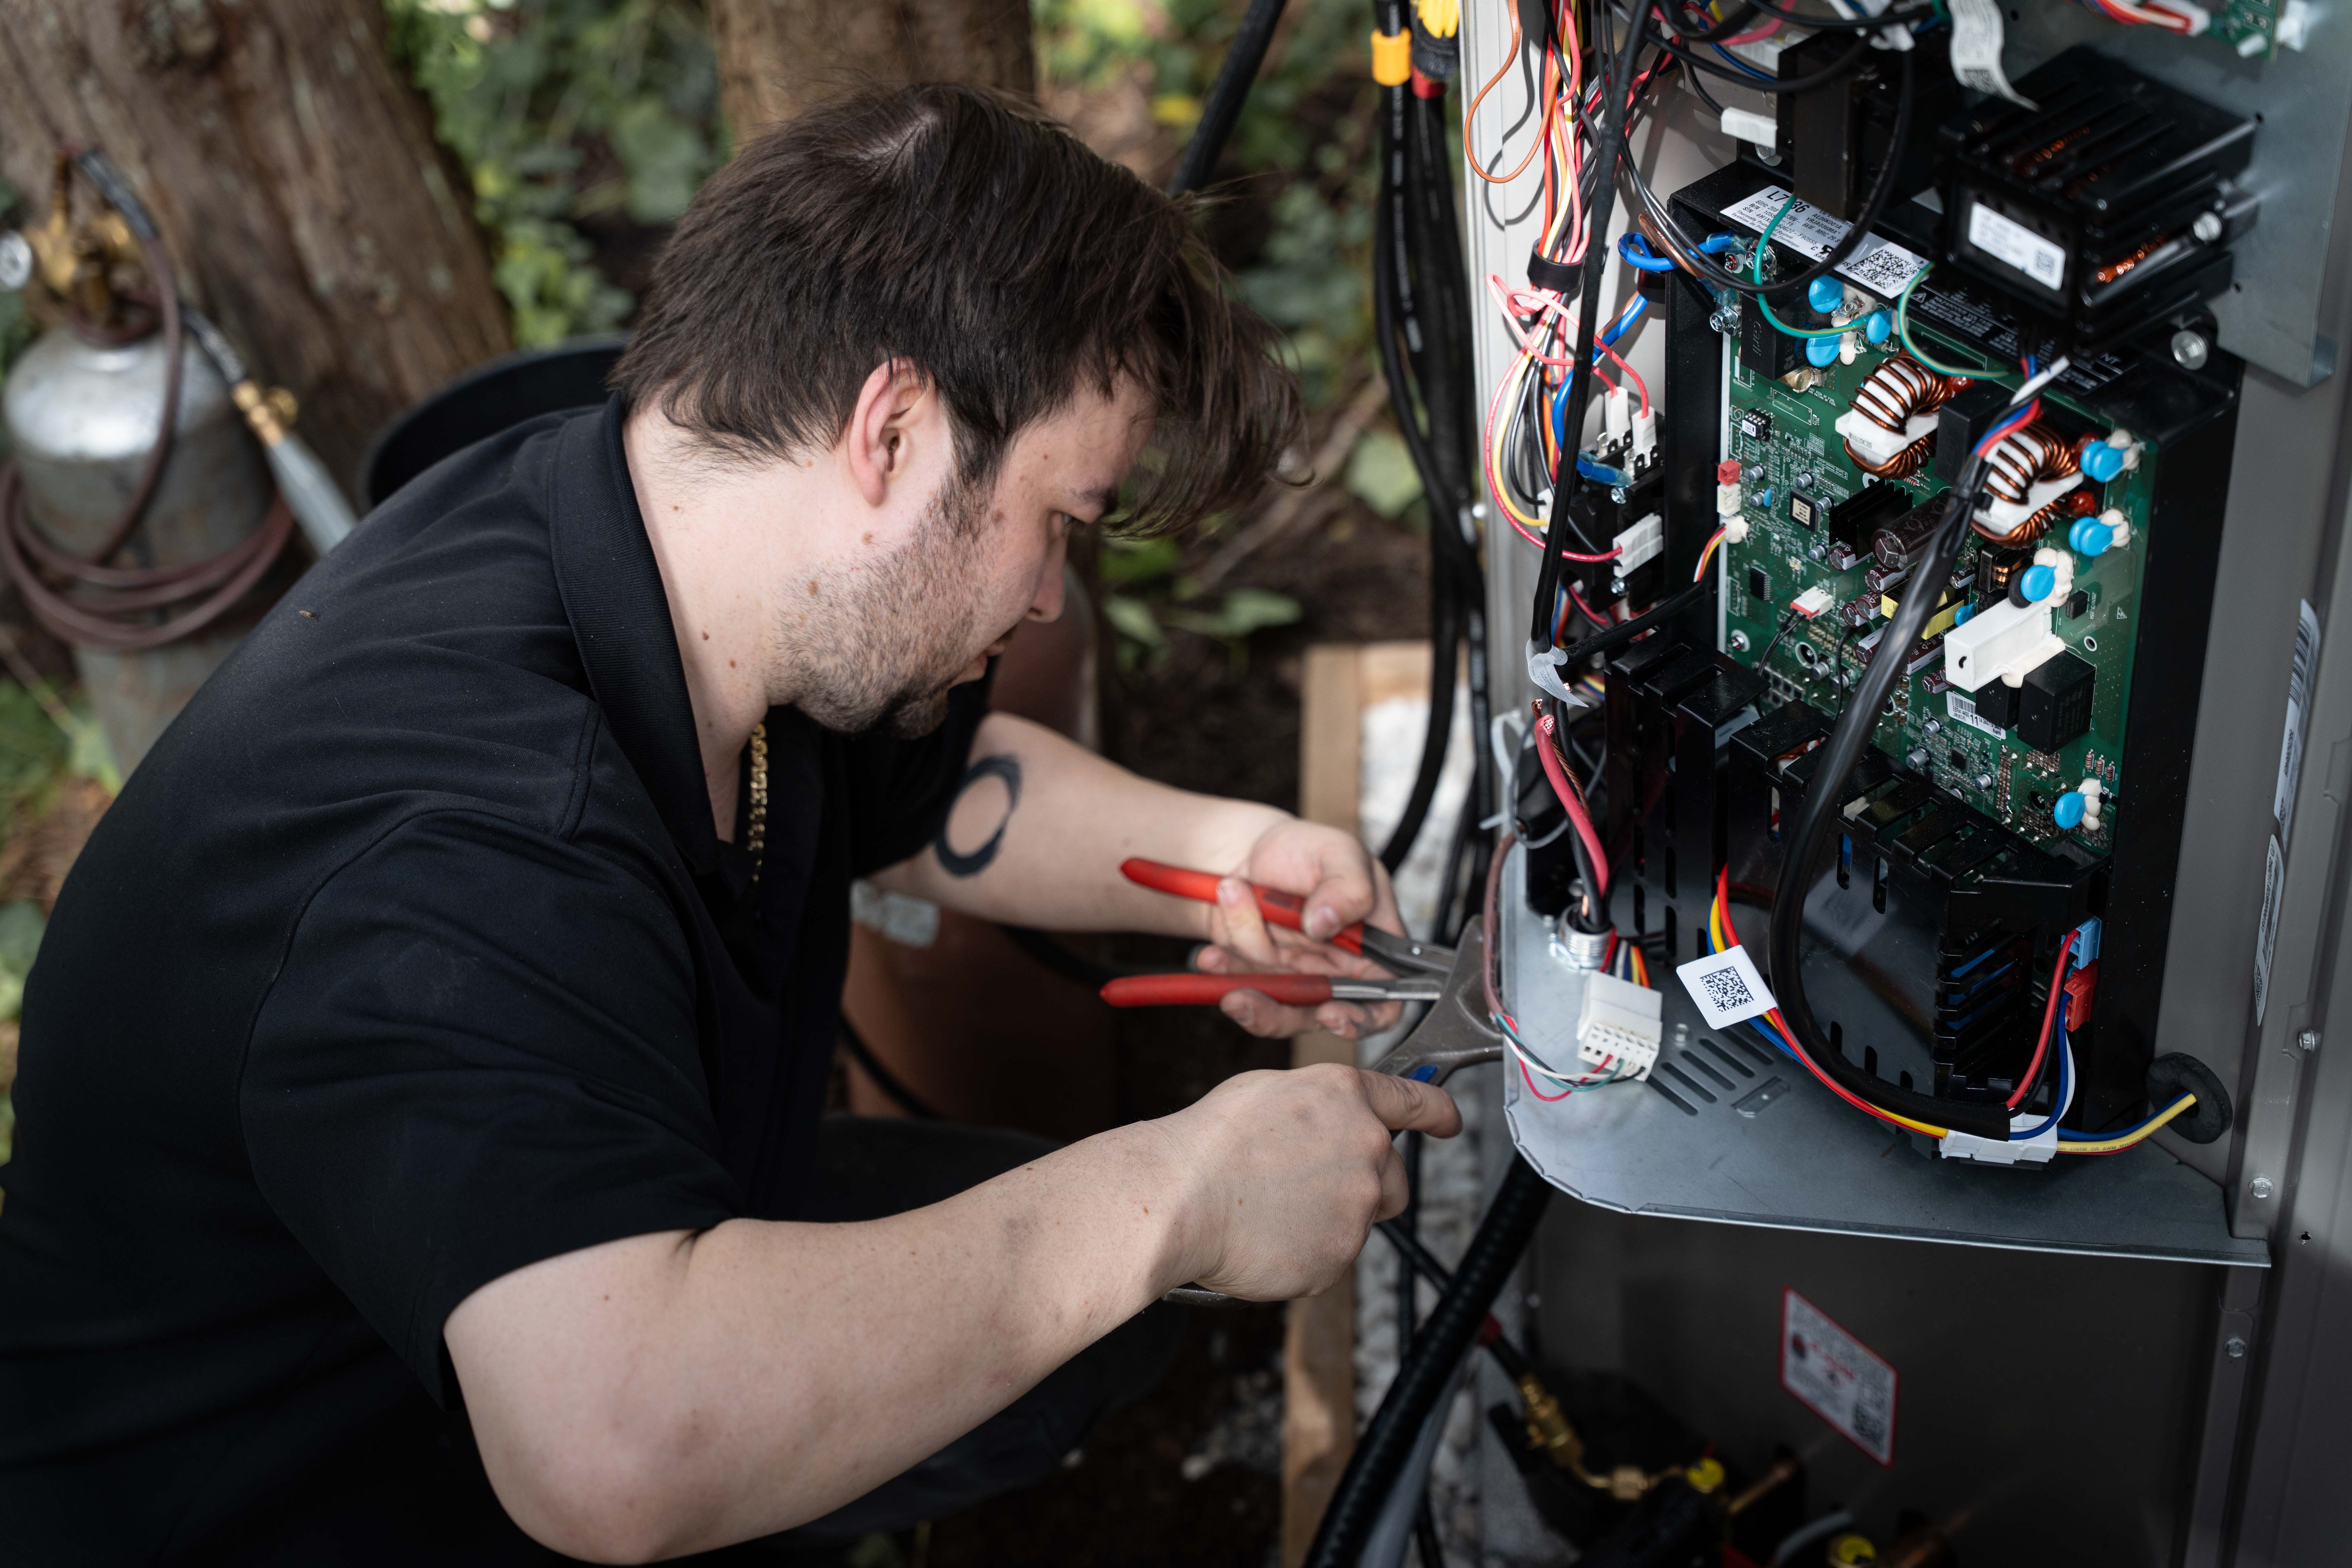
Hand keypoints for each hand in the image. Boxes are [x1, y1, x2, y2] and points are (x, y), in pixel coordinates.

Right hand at [1157, 1063, 1460, 1299]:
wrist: (1178, 1199)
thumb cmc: (1210, 1142)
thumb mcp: (1267, 1092)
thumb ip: (1319, 1107)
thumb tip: (1329, 1123)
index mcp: (1348, 1098)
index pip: (1417, 1101)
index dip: (1439, 1112)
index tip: (1449, 1121)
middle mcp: (1367, 1148)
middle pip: (1395, 1178)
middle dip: (1368, 1185)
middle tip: (1310, 1187)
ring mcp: (1357, 1207)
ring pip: (1359, 1220)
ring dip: (1327, 1219)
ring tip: (1269, 1211)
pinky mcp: (1338, 1258)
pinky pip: (1330, 1257)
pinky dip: (1304, 1252)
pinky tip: (1266, 1237)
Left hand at [1193, 816, 1406, 1039]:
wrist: (1249, 850)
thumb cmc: (1306, 849)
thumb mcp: (1339, 852)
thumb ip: (1347, 887)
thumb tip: (1326, 923)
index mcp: (1373, 947)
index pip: (1384, 1002)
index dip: (1363, 1019)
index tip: (1330, 1013)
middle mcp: (1337, 970)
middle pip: (1317, 1015)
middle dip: (1276, 1011)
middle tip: (1242, 998)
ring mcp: (1296, 976)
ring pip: (1272, 1003)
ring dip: (1240, 973)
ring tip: (1220, 933)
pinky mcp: (1259, 975)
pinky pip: (1239, 987)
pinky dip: (1222, 968)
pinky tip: (1211, 951)